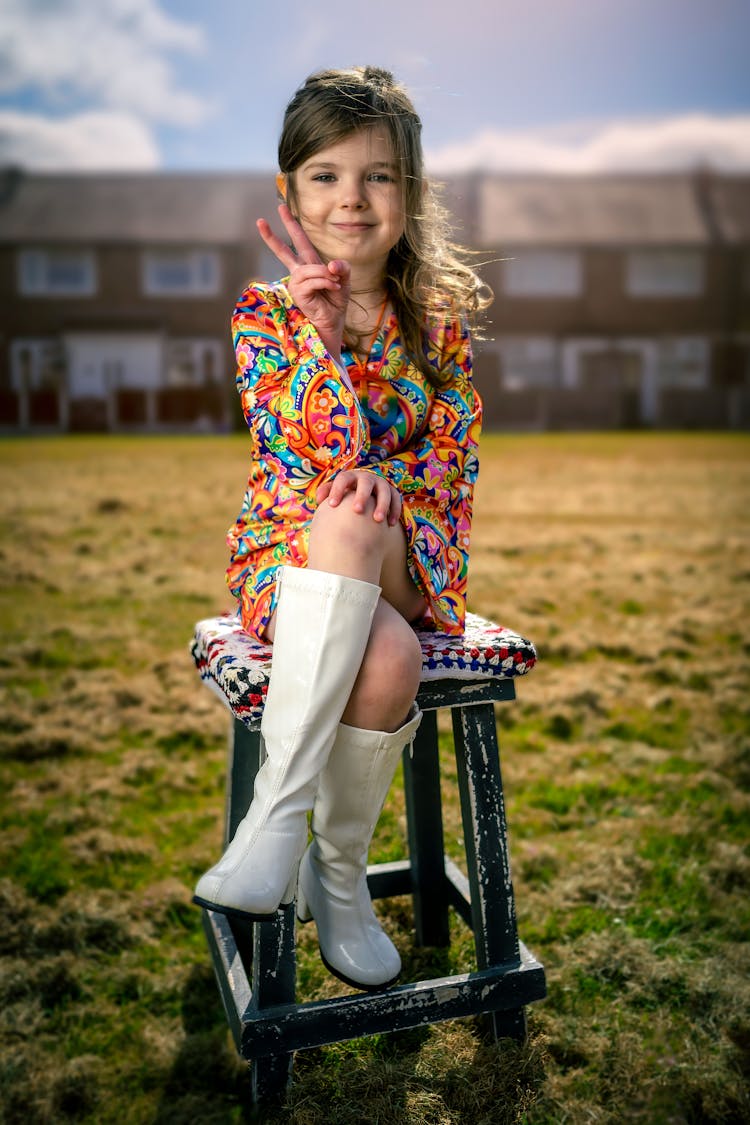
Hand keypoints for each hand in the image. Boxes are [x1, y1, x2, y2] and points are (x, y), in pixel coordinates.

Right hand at [257, 204, 350, 358]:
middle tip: (260, 220)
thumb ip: (342, 268)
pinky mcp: (298, 294)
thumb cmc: (336, 301)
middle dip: (272, 236)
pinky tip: (333, 288)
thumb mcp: (345, 280)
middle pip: (284, 252)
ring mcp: (297, 284)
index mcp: (310, 265)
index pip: (300, 242)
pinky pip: (311, 281)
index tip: (280, 208)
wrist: (333, 322)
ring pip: (308, 269)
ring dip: (324, 274)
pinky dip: (325, 282)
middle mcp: (300, 273)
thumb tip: (330, 264)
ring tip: (335, 284)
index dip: (291, 225)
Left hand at [316, 470, 401, 525]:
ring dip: (382, 504)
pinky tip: (391, 524)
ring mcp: (381, 484)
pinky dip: (395, 510)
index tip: (332, 505)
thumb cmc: (345, 497)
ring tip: (378, 520)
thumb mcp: (336, 492)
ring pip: (384, 491)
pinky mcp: (392, 492)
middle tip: (357, 510)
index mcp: (350, 477)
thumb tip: (319, 500)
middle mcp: (367, 478)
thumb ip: (326, 493)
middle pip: (365, 483)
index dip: (337, 490)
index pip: (343, 479)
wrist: (365, 496)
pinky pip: (396, 499)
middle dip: (362, 496)